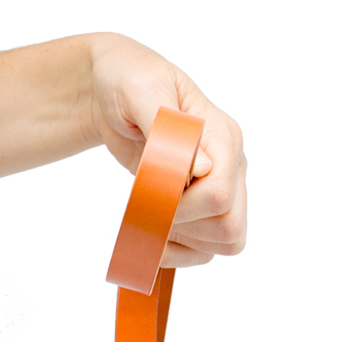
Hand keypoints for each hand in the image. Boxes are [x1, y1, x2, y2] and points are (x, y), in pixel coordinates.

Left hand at [85, 33, 246, 268]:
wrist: (115, 94)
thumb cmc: (128, 82)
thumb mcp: (141, 92)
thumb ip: (167, 127)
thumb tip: (202, 168)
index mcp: (223, 136)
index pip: (220, 195)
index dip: (180, 207)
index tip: (148, 195)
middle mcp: (231, 165)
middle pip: (229, 227)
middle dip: (183, 228)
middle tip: (149, 208)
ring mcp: (220, 188)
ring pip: (224, 243)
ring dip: (181, 243)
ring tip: (148, 216)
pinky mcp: (203, 207)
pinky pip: (207, 251)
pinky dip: (179, 254)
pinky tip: (153, 237)